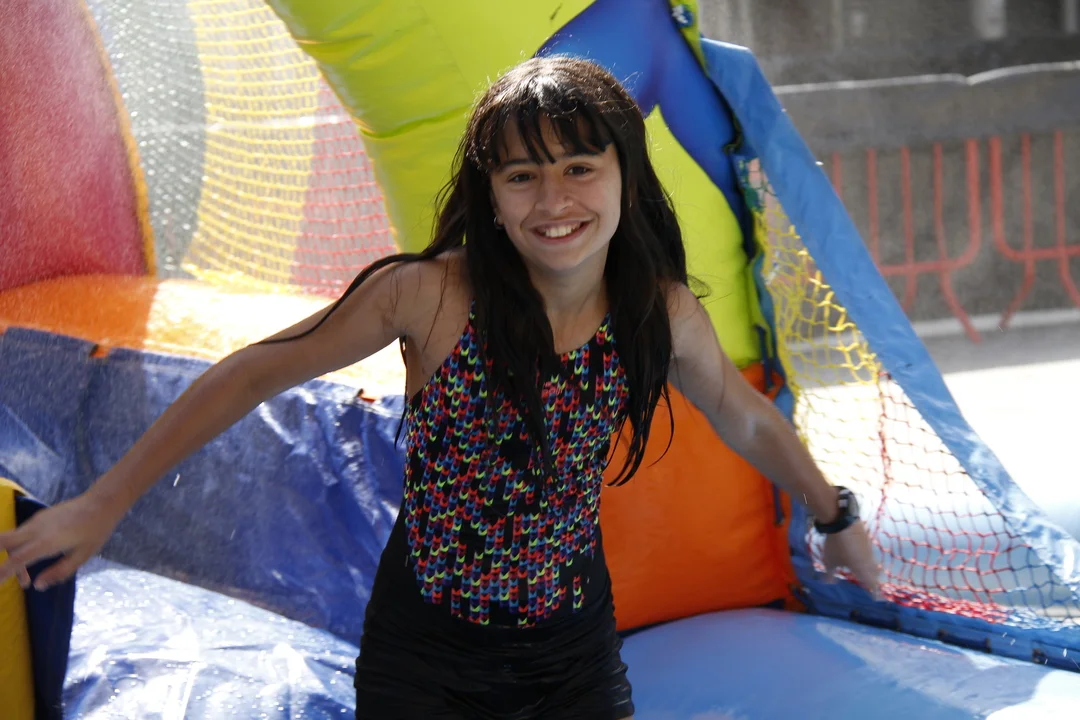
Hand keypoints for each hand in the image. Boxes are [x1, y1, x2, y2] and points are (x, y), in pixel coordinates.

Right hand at [0, 492, 123, 590]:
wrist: (101, 502)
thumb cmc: (96, 531)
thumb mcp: (82, 556)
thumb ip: (59, 572)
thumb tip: (38, 586)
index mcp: (47, 542)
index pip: (17, 559)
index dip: (3, 572)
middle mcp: (36, 529)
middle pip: (3, 541)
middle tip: (5, 575)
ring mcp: (36, 520)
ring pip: (11, 538)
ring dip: (12, 556)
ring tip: (26, 575)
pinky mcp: (40, 516)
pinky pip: (21, 532)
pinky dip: (19, 546)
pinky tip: (33, 556)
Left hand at [822, 520, 882, 600]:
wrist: (843, 522)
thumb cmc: (836, 546)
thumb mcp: (830, 561)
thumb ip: (830, 574)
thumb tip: (828, 583)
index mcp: (862, 569)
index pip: (871, 584)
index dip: (875, 592)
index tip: (878, 599)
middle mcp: (869, 561)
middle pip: (874, 574)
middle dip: (874, 580)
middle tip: (874, 586)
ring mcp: (869, 549)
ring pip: (873, 562)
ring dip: (872, 569)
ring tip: (870, 572)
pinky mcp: (867, 539)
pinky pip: (869, 552)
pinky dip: (867, 557)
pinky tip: (863, 555)